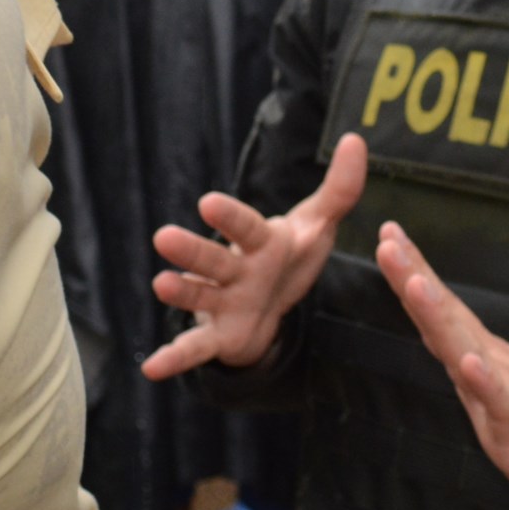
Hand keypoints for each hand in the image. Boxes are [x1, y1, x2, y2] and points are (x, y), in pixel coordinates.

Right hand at [142, 134, 367, 377]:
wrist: (272, 307)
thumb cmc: (288, 258)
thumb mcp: (318, 226)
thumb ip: (339, 189)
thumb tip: (356, 139)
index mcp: (259, 242)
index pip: (245, 227)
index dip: (229, 217)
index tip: (208, 203)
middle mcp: (234, 269)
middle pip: (213, 258)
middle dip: (192, 249)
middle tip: (163, 237)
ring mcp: (222, 302)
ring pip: (199, 296)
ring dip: (180, 292)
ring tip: (160, 284)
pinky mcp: (219, 336)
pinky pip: (195, 349)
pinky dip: (174, 358)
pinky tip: (152, 369)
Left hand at [379, 223, 508, 509]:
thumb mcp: (495, 389)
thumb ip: (472, 362)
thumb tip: (443, 335)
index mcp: (480, 356)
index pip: (442, 309)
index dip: (413, 273)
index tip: (388, 234)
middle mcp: (491, 365)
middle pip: (447, 318)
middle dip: (414, 278)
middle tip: (388, 242)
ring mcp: (506, 395)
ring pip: (467, 351)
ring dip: (439, 317)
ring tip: (416, 285)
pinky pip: (501, 405)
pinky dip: (485, 383)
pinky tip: (469, 362)